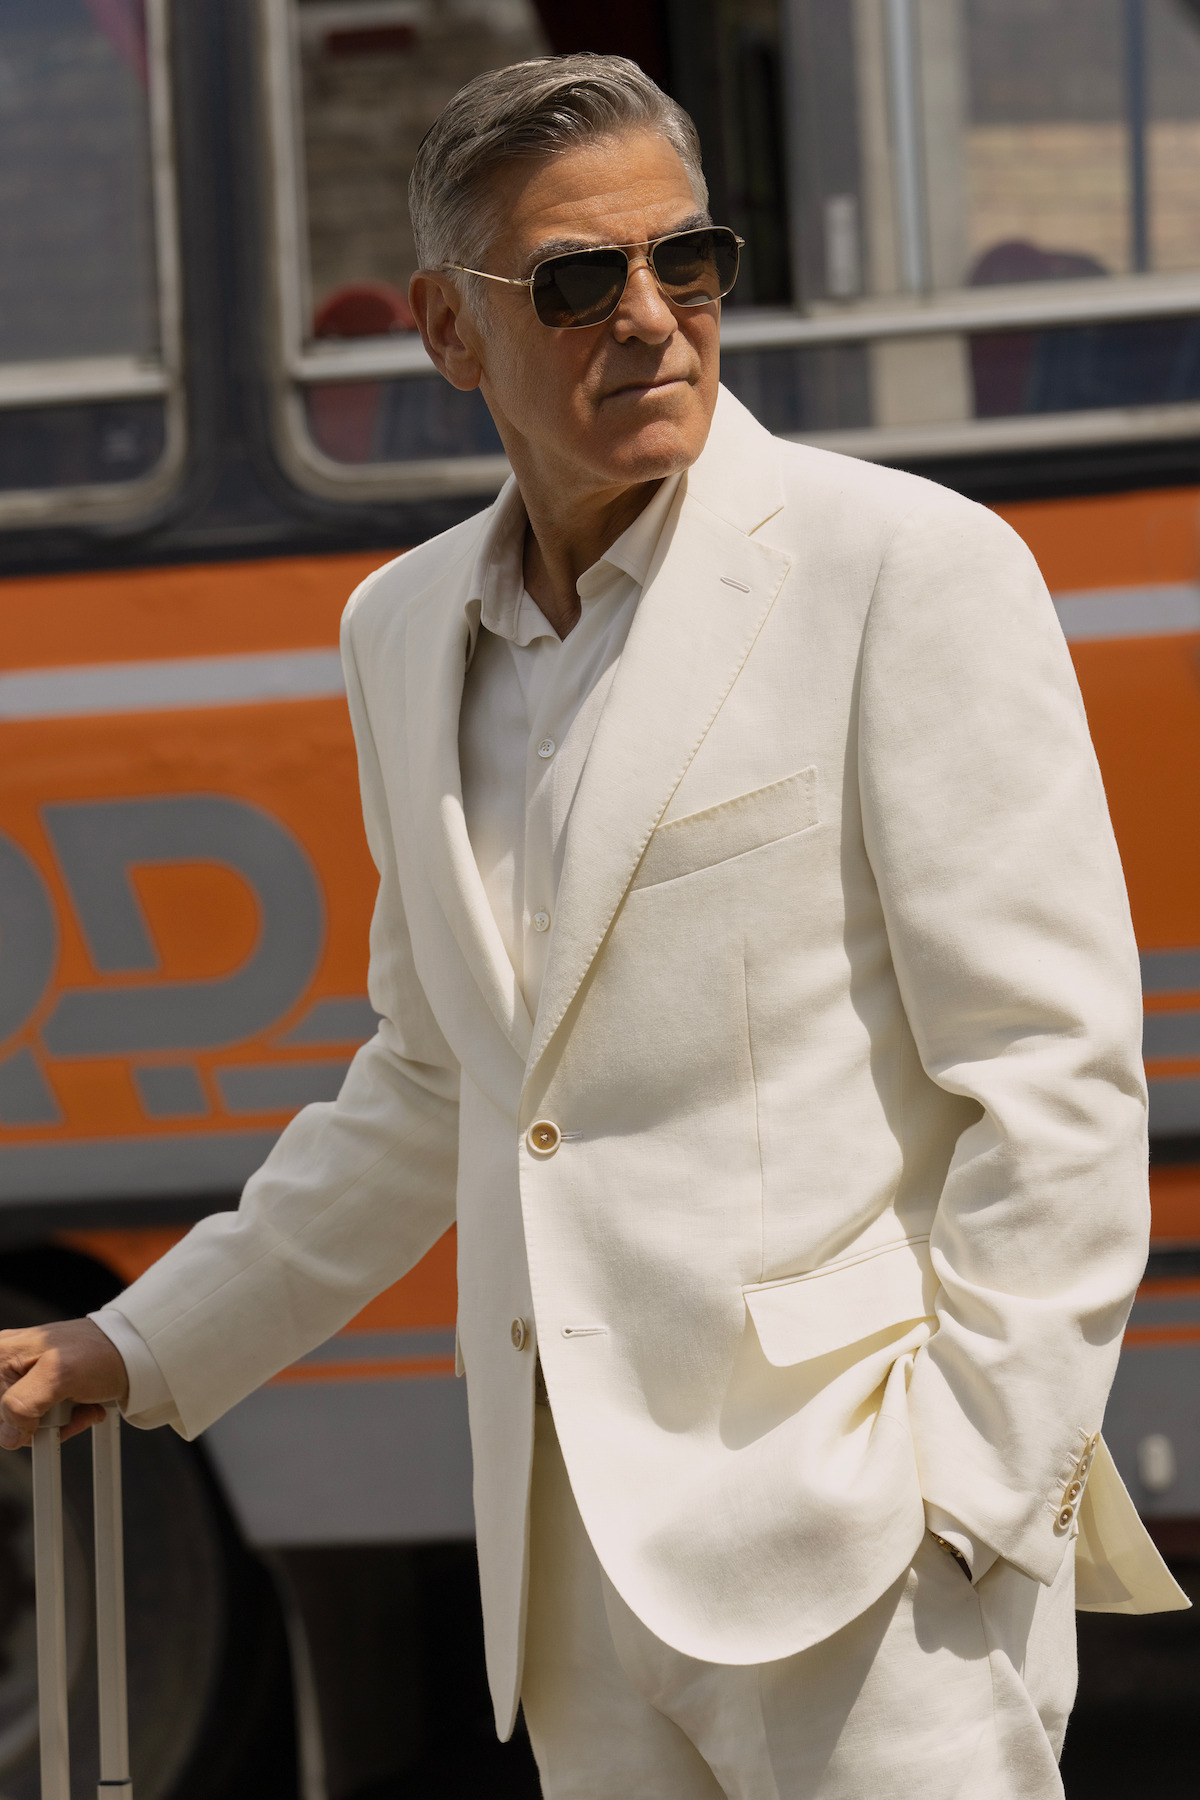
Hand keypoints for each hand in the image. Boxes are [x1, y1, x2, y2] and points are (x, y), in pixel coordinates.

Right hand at [0, 1318, 129, 1449]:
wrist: (135, 1350)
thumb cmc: (101, 1353)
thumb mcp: (58, 1376)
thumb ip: (23, 1404)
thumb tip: (9, 1435)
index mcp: (1, 1355)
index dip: (13, 1421)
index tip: (37, 1417)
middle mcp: (7, 1364)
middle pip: (8, 1420)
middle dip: (41, 1423)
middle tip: (68, 1406)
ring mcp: (25, 1379)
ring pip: (28, 1425)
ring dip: (60, 1424)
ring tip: (82, 1404)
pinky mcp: (43, 1390)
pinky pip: (45, 1421)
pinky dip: (67, 1420)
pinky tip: (84, 1407)